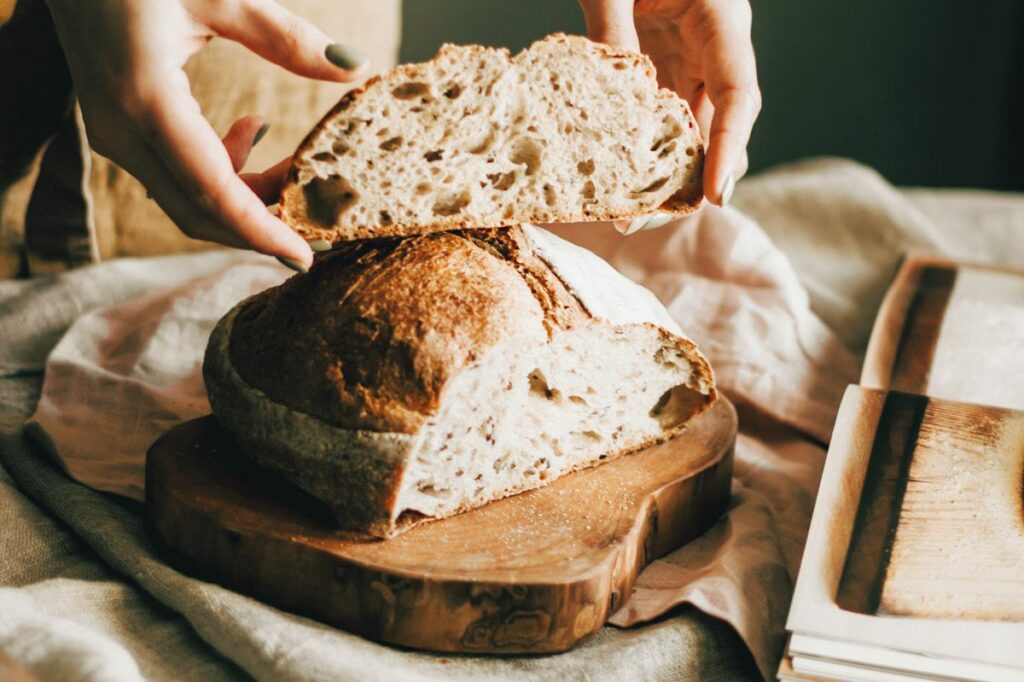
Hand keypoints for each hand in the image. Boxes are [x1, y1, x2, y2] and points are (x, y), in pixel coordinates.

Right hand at [43, 0, 369, 267]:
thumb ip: (286, 37)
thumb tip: (355, 65)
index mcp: (146, 101)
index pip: (212, 193)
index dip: (261, 232)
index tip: (305, 258)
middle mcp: (122, 130)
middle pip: (198, 210)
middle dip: (260, 225)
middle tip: (318, 224)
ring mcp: (113, 133)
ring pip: (186, 196)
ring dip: (245, 195)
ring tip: (294, 166)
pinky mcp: (117, 126)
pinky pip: (173, 173)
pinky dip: (220, 170)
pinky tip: (252, 131)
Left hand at [578, 0, 760, 206]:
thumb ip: (611, 30)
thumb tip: (609, 102)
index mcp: (721, 17)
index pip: (740, 94)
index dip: (729, 149)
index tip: (713, 196)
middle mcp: (715, 46)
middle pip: (720, 126)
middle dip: (691, 180)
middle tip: (644, 220)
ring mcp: (691, 60)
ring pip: (693, 130)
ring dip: (665, 174)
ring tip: (625, 214)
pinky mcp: (665, 68)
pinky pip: (664, 118)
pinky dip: (645, 152)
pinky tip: (619, 181)